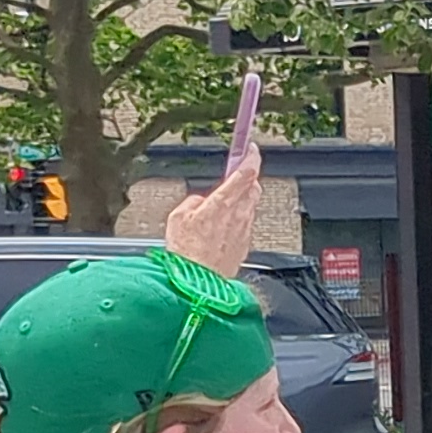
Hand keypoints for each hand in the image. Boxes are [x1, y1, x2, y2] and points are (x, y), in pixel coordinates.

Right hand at [161, 157, 262, 277]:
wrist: (197, 282)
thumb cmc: (186, 253)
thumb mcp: (178, 217)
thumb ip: (193, 202)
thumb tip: (200, 201)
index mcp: (222, 203)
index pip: (245, 173)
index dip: (251, 158)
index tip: (251, 149)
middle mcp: (238, 215)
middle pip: (254, 187)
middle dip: (248, 179)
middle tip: (238, 176)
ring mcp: (244, 230)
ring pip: (251, 206)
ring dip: (243, 199)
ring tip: (226, 204)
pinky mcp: (245, 245)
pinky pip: (246, 225)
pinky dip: (239, 220)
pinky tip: (224, 227)